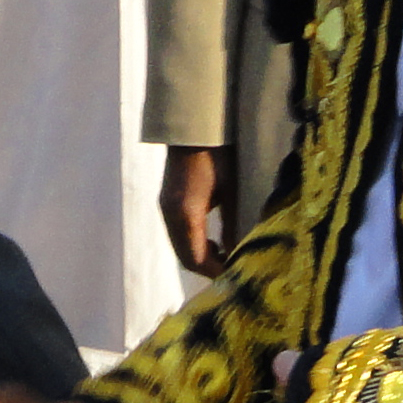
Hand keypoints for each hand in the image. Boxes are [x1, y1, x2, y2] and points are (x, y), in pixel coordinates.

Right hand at [160, 145, 232, 275]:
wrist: (194, 127)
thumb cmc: (217, 155)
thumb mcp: (230, 191)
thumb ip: (232, 225)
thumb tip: (237, 253)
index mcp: (186, 214)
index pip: (196, 259)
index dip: (215, 272)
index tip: (236, 275)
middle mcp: (170, 214)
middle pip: (185, 256)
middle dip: (207, 267)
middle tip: (231, 267)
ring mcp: (166, 207)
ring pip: (179, 246)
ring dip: (199, 255)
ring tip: (223, 252)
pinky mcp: (167, 200)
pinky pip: (176, 233)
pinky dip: (192, 242)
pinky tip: (209, 236)